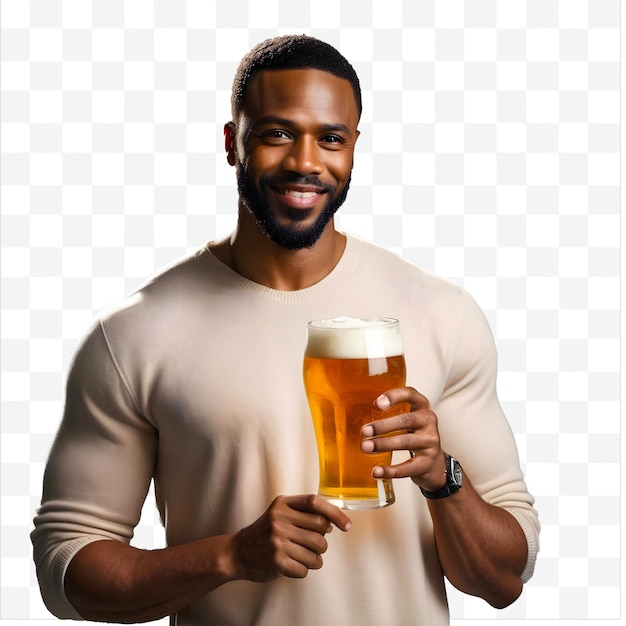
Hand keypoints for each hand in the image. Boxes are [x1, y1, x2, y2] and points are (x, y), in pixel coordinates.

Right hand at [233, 494, 351, 581]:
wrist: (237, 552)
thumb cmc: (265, 531)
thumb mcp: (280, 513)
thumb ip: (304, 513)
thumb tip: (332, 523)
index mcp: (282, 504)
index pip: (314, 502)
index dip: (334, 513)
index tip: (347, 526)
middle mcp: (279, 520)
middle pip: (321, 530)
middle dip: (322, 540)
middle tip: (312, 544)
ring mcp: (277, 541)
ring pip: (317, 552)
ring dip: (315, 558)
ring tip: (302, 556)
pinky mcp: (277, 562)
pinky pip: (306, 569)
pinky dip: (303, 569)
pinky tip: (292, 564)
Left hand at [360, 387, 446, 491]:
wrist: (434, 463)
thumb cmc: (414, 435)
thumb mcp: (407, 419)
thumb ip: (390, 413)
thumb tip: (353, 414)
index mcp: (421, 406)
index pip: (410, 394)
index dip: (394, 397)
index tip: (377, 403)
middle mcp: (429, 421)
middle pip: (406, 420)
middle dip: (383, 425)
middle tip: (364, 430)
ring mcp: (430, 442)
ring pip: (405, 442)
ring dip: (383, 444)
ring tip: (366, 447)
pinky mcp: (428, 462)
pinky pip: (408, 467)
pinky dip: (390, 470)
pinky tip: (376, 471)